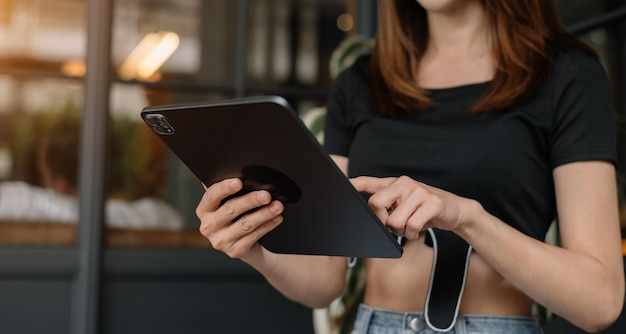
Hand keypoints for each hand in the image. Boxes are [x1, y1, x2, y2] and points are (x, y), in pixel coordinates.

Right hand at [196, 178, 283, 258]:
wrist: (243, 244)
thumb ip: (229, 191)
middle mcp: (208, 226)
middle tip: (266, 195)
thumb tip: (240, 173)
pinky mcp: (235, 251)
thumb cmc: (236, 216)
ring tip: (278, 206)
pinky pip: (254, 236)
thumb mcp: (227, 203)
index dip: (225, 188)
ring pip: (245, 224)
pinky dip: (268, 225)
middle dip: (250, 200)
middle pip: (231, 210)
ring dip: (264, 214)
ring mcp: (221, 241)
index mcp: (204, 210)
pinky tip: (277, 218)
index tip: (239, 182)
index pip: (211, 196)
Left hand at [350, 176, 479, 239]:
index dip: (355, 184)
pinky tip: (419, 228)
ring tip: (410, 225)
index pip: (369, 182)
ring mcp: (419, 192)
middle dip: (382, 221)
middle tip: (394, 224)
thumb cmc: (423, 209)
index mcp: (395, 183)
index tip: (343, 186)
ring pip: (394, 221)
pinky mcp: (432, 203)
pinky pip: (412, 226)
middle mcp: (405, 184)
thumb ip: (385, 205)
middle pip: (376, 204)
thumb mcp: (403, 204)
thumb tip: (367, 215)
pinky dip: (413, 233)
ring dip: (401, 231)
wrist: (454, 210)